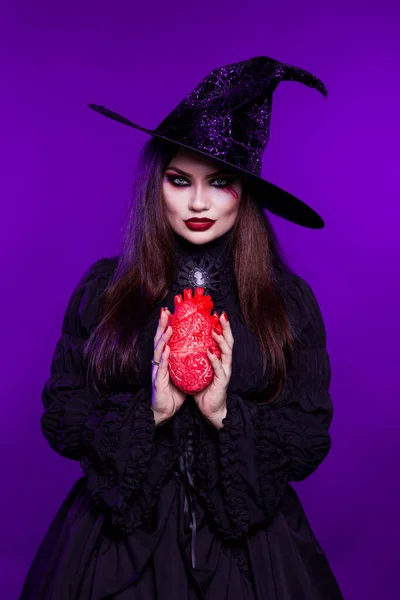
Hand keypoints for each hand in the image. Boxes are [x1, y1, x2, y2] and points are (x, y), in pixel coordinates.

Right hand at [152, 307, 186, 425]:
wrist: (163, 412)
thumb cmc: (172, 395)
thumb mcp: (182, 375)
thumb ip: (186, 364)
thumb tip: (198, 353)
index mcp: (165, 360)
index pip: (166, 339)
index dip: (167, 326)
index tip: (171, 312)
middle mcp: (159, 363)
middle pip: (159, 340)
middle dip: (162, 325)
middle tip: (165, 311)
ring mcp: (158, 371)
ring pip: (159, 350)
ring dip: (163, 338)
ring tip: (168, 326)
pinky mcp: (159, 381)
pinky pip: (162, 367)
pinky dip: (164, 356)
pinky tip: (167, 348)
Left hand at [192, 311, 233, 426]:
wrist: (210, 410)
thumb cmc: (203, 390)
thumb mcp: (198, 369)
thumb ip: (193, 357)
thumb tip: (180, 343)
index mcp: (218, 358)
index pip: (221, 339)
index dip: (220, 326)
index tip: (216, 313)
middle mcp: (224, 363)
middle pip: (228, 341)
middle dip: (225, 327)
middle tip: (221, 315)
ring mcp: (224, 371)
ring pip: (227, 352)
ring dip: (221, 340)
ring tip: (215, 330)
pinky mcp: (222, 381)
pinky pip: (218, 368)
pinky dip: (214, 359)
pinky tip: (209, 351)